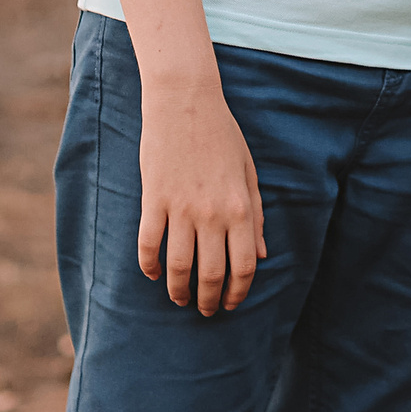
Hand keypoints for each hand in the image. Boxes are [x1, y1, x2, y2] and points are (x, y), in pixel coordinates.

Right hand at [137, 78, 266, 314]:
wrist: (185, 101)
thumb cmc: (222, 134)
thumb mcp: (249, 172)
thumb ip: (256, 215)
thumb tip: (261, 254)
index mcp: (240, 207)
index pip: (243, 266)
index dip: (238, 292)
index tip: (231, 303)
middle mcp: (212, 213)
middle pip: (211, 274)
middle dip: (209, 300)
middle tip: (206, 310)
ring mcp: (180, 208)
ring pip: (178, 267)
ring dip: (178, 291)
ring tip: (180, 299)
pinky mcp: (153, 200)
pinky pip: (148, 245)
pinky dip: (149, 266)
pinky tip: (153, 274)